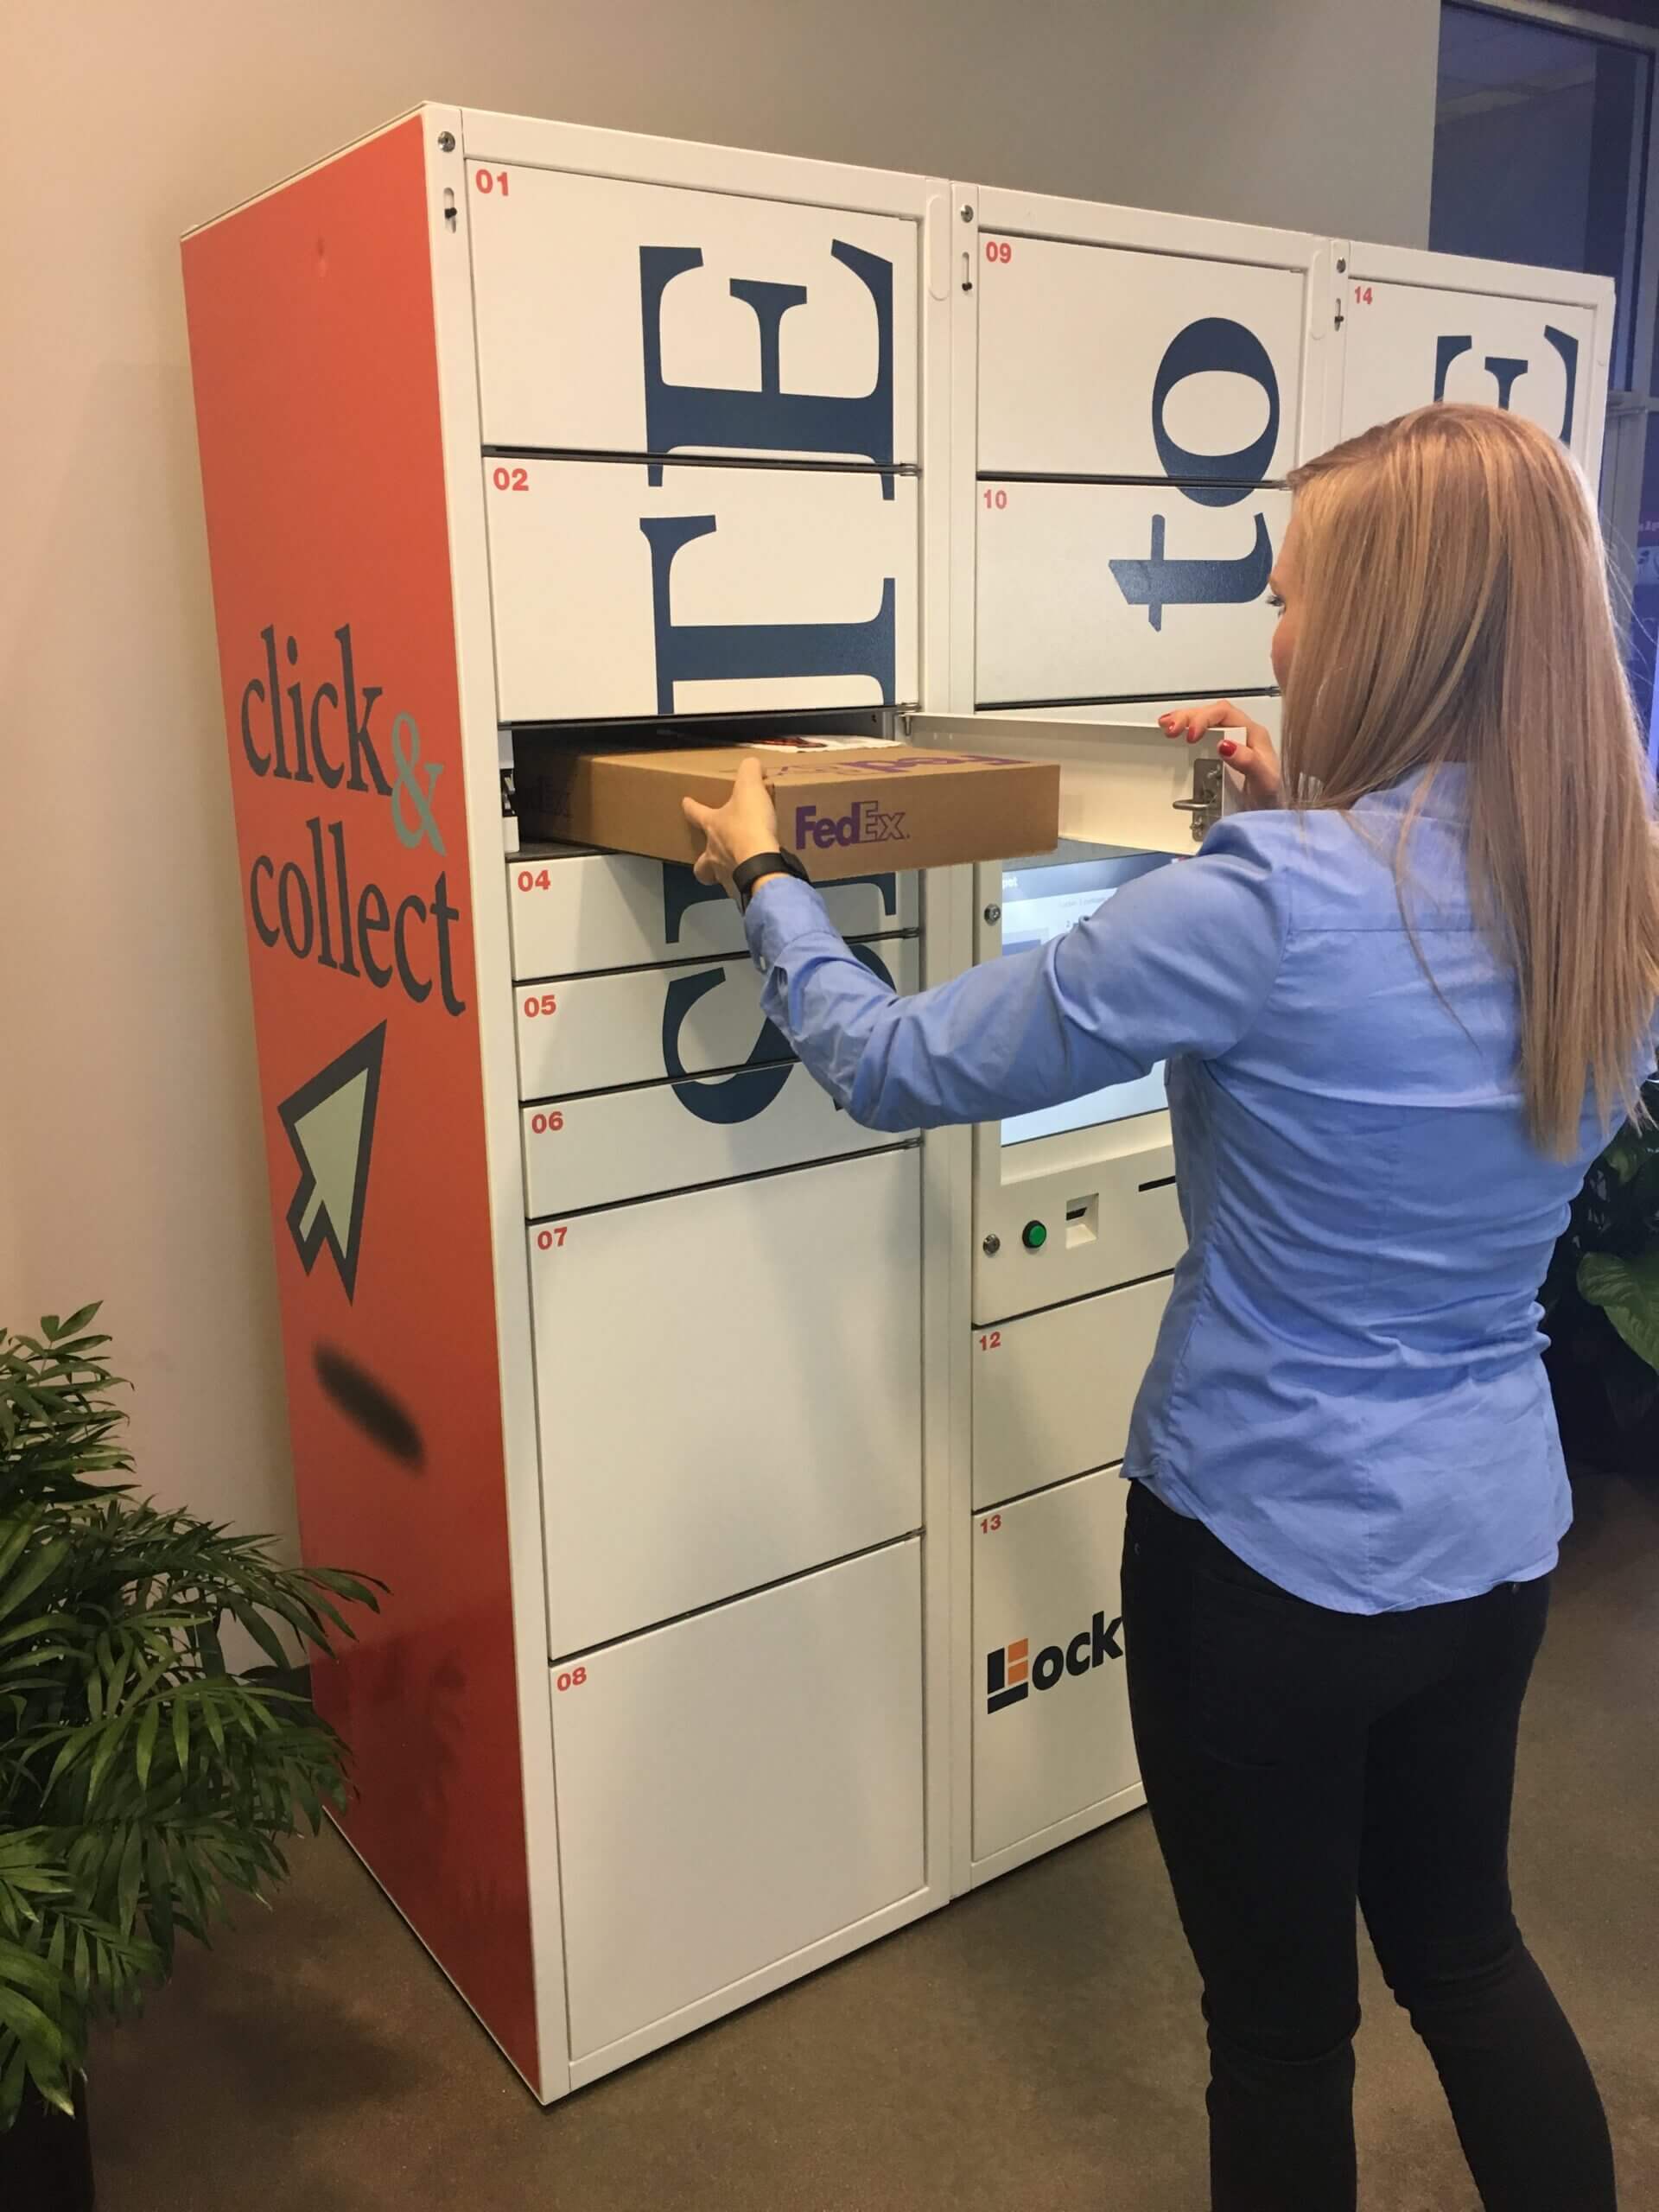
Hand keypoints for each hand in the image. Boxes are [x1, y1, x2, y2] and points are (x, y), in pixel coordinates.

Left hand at [682, 756, 781, 892]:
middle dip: (703, 861)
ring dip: (724, 875)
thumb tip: (753, 764)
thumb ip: (750, 772)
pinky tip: (755, 881)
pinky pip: (739, 890)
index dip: (690, 806)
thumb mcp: (750, 789)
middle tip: (712, 857)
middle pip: (700, 863)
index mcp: (712, 826)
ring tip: (738, 871)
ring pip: (717, 878)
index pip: (696, 813)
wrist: (762, 864)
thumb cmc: (750, 826)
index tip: (685, 802)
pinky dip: (745, 886)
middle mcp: (713, 853)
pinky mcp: (741, 892)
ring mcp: (725, 876)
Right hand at [1158, 700, 1282, 810]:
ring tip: (1165, 726)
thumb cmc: (1270, 798)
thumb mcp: (1264, 781)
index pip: (1224, 713)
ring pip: (1206, 719)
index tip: (1190, 737)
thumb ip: (1247, 762)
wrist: (1271, 813)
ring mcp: (1231, 741)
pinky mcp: (1220, 752)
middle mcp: (1241, 733)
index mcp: (1252, 734)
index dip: (1204, 719)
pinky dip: (1184, 729)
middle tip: (1170, 730)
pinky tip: (1171, 730)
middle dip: (1188, 717)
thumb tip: (1223, 744)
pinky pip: (1203, 732)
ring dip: (1183, 719)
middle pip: (1212, 713)